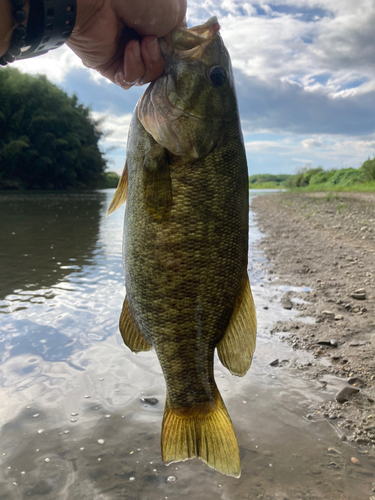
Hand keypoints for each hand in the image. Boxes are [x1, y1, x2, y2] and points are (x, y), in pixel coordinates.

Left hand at [67, 0, 186, 88]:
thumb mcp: (174, 12)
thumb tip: (176, 51)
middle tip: (153, 40)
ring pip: (146, 76)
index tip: (177, 48)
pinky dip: (133, 68)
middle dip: (161, 57)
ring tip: (142, 42)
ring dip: (149, 62)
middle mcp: (138, 36)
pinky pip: (128, 80)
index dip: (176, 54)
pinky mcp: (107, 65)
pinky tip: (130, 48)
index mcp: (154, 21)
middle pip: (160, 65)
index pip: (171, 49)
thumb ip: (180, 36)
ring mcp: (122, 51)